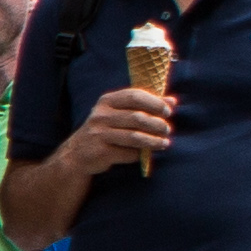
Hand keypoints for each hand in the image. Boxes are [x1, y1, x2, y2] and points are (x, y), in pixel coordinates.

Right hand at [59, 85, 178, 175]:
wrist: (77, 154)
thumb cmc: (105, 130)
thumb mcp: (120, 113)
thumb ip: (145, 105)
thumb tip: (173, 101)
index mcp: (107, 101)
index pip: (134, 96)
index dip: (154, 103)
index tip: (168, 111)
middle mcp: (100, 116)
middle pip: (136, 117)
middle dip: (156, 124)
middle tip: (167, 130)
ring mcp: (99, 134)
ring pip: (134, 137)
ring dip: (153, 141)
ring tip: (164, 143)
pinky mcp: (100, 152)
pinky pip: (127, 153)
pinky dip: (139, 154)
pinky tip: (144, 154)